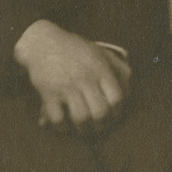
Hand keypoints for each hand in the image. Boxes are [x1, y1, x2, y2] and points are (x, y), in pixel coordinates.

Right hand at [13, 19, 130, 132]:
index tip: (114, 116)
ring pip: (81, 117)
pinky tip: (64, 125)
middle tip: (99, 127)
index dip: (118, 112)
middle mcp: (85, 77)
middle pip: (100, 111)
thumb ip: (119, 68)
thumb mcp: (101, 52)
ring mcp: (66, 86)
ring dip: (84, 129)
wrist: (43, 42)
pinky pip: (58, 119)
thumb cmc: (76, 49)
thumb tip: (129, 91)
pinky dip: (62, 127)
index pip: (117, 97)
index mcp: (100, 68)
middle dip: (102, 125)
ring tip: (84, 129)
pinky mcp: (48, 93)